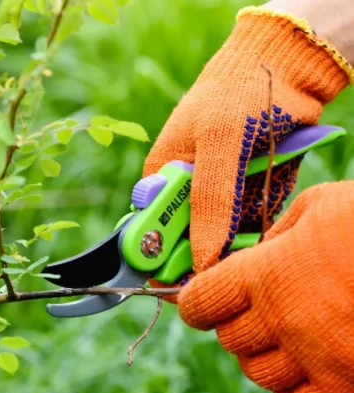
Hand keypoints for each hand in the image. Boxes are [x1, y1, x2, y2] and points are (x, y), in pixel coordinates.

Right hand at [144, 7, 351, 274]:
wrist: (283, 70)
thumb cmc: (239, 96)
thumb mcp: (219, 144)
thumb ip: (208, 202)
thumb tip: (200, 259)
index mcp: (162, 179)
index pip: (152, 232)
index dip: (163, 260)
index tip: (183, 280)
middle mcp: (186, 193)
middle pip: (186, 244)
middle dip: (205, 254)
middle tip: (225, 253)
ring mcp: (216, 197)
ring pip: (219, 242)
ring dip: (235, 243)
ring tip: (251, 214)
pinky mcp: (243, 199)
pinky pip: (246, 229)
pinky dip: (257, 229)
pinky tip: (263, 210)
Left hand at [178, 182, 353, 392]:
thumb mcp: (317, 206)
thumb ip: (277, 233)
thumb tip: (259, 253)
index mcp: (265, 273)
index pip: (200, 303)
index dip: (194, 303)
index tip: (199, 301)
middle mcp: (281, 318)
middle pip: (228, 339)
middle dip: (231, 324)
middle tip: (249, 310)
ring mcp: (314, 355)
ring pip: (255, 373)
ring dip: (257, 356)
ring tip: (275, 337)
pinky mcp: (347, 382)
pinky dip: (287, 390)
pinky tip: (299, 366)